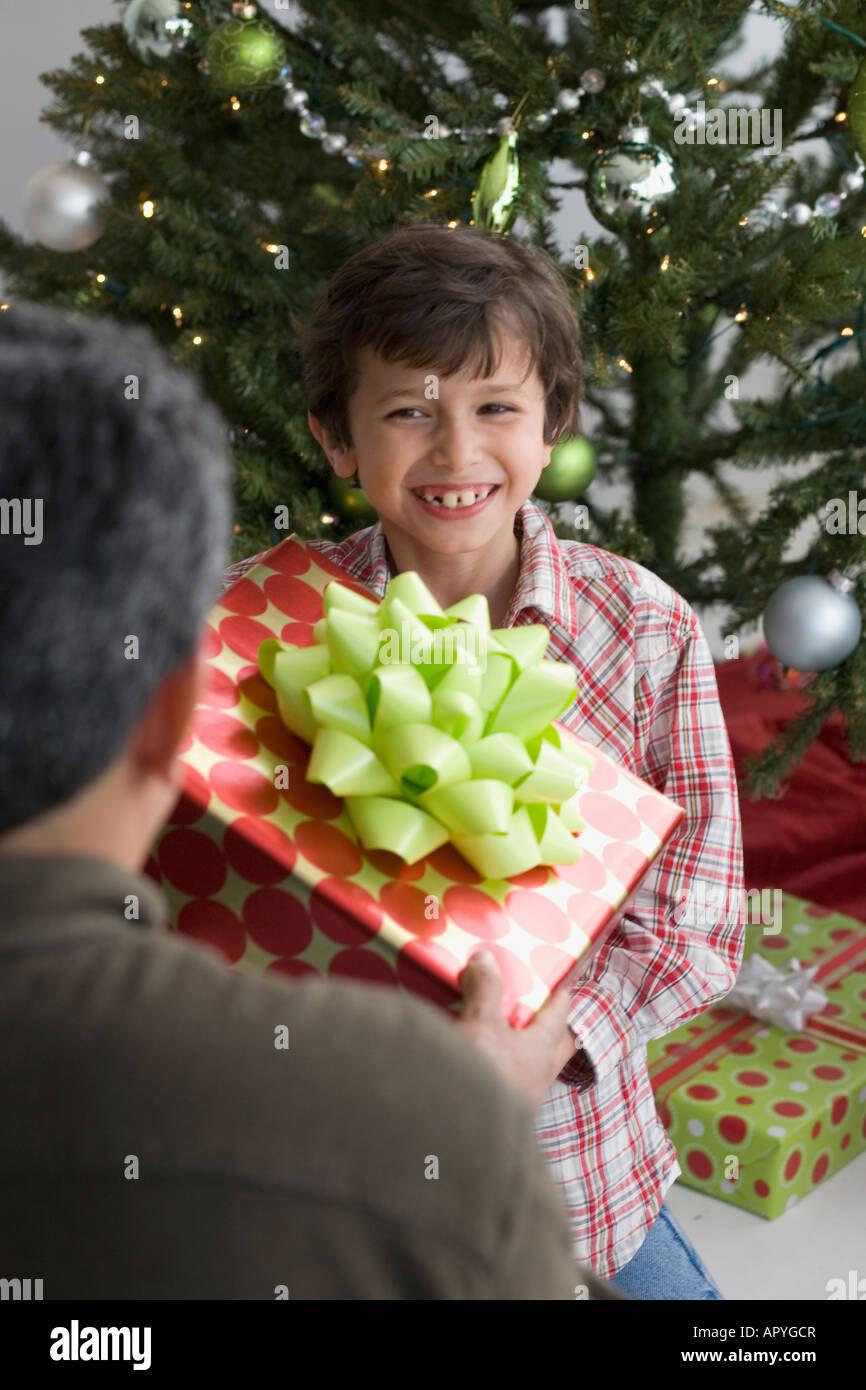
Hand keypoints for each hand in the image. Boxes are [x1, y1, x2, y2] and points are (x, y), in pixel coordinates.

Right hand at [455, 950, 579, 1107]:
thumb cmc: (483, 1076)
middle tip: (531, 1010)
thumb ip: (485, 989)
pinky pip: (503, 1085)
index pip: (559, 1016)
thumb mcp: (481, 1022)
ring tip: (496, 1035)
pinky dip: (493, 1070)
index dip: (559, 997)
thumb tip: (485, 958)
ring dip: (515, 1051)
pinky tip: (474, 1066)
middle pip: (552, 1047)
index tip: (561, 983)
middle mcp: (537, 1077)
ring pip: (527, 1068)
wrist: (460, 1139)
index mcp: (542, 1050)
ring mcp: (518, 1100)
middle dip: (545, 1028)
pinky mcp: (497, 1115)